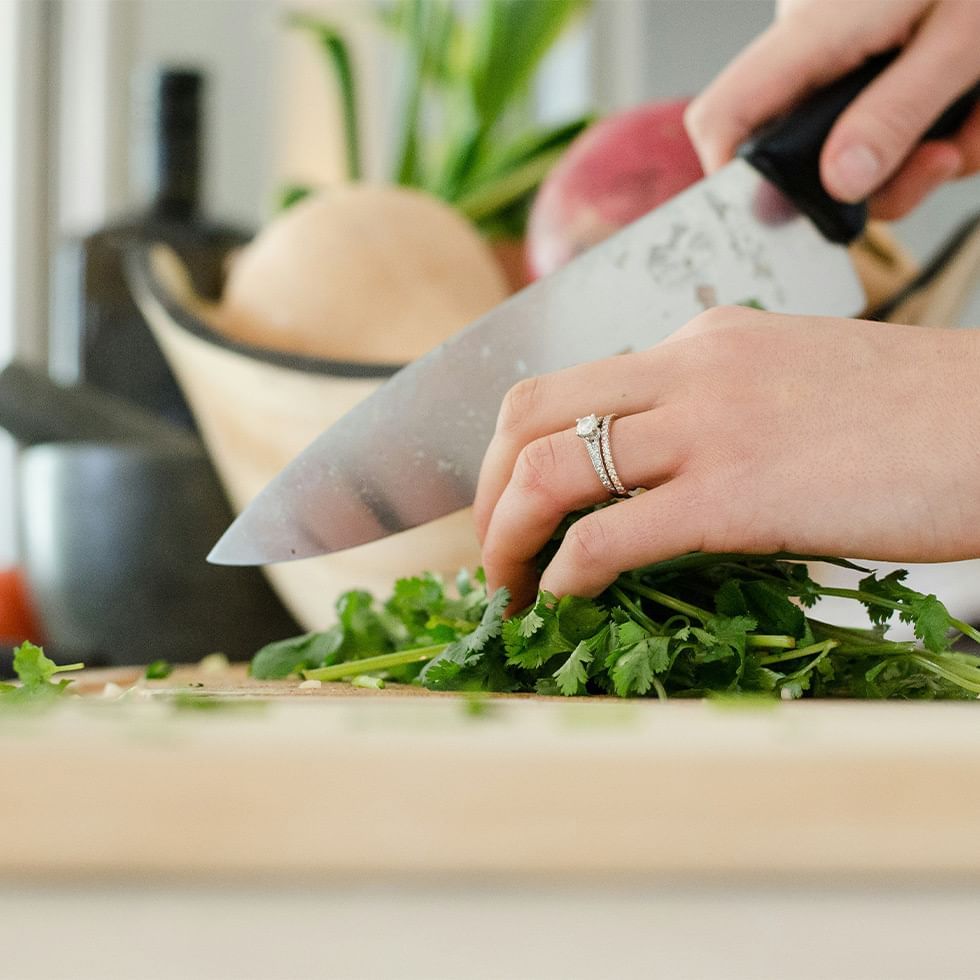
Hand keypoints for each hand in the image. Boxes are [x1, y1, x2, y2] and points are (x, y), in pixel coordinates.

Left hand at [473, 307, 979, 610]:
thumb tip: (658, 472)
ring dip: (505, 535)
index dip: (518, 450)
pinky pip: (612, 534)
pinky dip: (566, 572)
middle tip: (489, 548)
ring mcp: (711, 426)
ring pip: (550, 468)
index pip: (570, 384)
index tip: (514, 503)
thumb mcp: (794, 383)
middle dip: (486, 488)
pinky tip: (564, 599)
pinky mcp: (740, 494)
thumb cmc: (915, 417)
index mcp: (702, 340)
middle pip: (530, 413)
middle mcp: (689, 368)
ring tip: (506, 587)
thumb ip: (717, 411)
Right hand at [684, 0, 979, 218]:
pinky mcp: (865, 63)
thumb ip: (897, 114)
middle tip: (943, 159)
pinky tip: (966, 105)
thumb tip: (840, 185)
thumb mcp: (960, 37)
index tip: (781, 221)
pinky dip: (931, 131)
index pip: (722, 118)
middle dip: (880, 179)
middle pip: (800, 157)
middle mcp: (809, 49)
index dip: (730, 182)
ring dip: (918, 157)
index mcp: (813, 31)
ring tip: (972, 115)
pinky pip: (880, 127)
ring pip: (850, 153)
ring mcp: (836, 59)